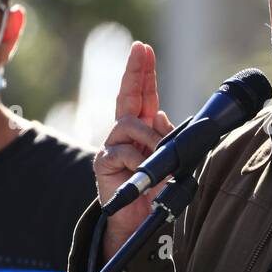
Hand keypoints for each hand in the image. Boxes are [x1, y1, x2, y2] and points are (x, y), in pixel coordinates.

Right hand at [93, 41, 174, 258]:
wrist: (138, 221)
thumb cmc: (155, 190)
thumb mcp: (169, 161)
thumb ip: (167, 138)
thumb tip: (161, 115)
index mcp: (142, 129)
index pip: (143, 95)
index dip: (144, 73)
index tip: (145, 50)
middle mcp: (124, 133)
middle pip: (128, 95)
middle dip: (135, 71)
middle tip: (140, 50)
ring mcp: (112, 145)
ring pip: (130, 123)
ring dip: (151, 136)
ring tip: (160, 155)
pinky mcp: (103, 162)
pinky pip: (124, 151)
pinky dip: (139, 160)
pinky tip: (144, 172)